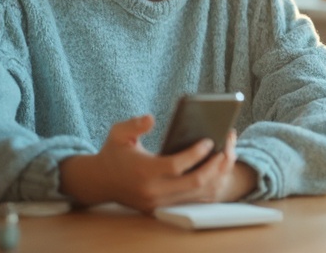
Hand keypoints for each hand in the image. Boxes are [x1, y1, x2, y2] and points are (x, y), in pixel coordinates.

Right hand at [58, 115, 257, 211]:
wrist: (99, 182)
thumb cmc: (113, 153)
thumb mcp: (118, 134)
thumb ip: (134, 125)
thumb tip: (152, 118)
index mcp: (143, 171)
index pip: (176, 165)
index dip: (195, 153)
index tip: (209, 140)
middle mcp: (153, 190)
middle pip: (193, 183)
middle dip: (213, 166)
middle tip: (226, 150)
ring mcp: (158, 202)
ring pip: (196, 195)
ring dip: (215, 178)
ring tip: (227, 158)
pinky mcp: (161, 207)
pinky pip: (191, 200)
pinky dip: (206, 188)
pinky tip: (217, 172)